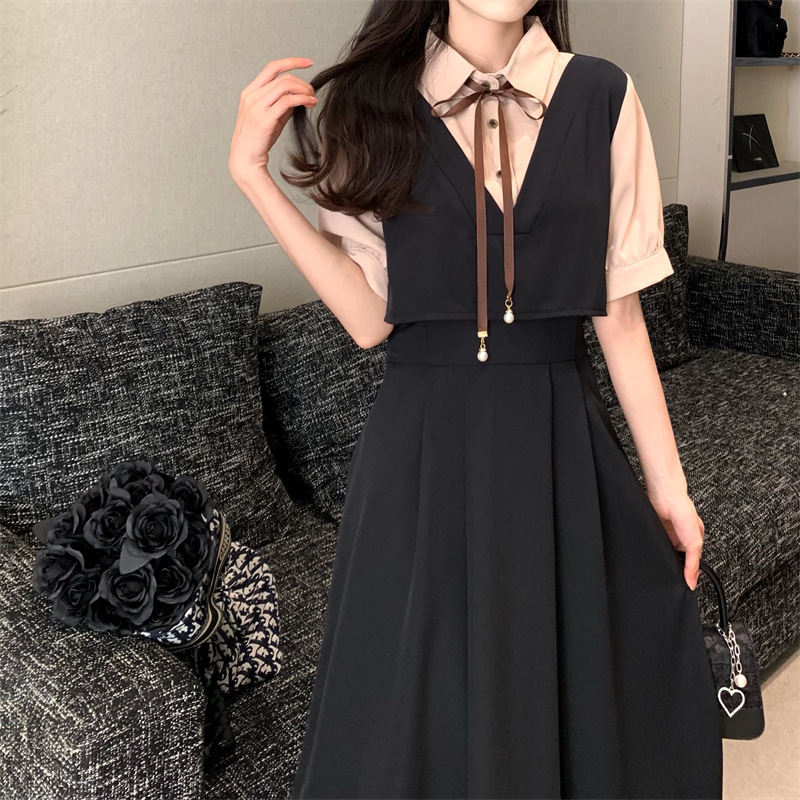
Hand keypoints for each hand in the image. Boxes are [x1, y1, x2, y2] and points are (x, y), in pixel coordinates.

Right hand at [229, 56, 317, 186]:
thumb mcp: (270, 116)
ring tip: (312, 100)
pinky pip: (287, 101)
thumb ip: (282, 103)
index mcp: (250, 92)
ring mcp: (257, 107)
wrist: (245, 159)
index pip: (272, 67)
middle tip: (313, 93)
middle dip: (302, 83)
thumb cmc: (258, 139)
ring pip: (285, 86)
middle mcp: (251, 96)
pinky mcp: (264, 119)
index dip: (291, 61)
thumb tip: (300, 95)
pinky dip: (302, 99)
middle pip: (283, 78)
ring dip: (304, 90)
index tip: (308, 62)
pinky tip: (309, 104)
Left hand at [648, 491, 704, 589]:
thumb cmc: (684, 512)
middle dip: (674, 566)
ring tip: (661, 568)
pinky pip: (655, 545)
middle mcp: (680, 539)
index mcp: (693, 541)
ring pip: (665, 553)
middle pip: (677, 558)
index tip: (684, 585)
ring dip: (663, 558)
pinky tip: (653, 555)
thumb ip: (693, 562)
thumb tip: (692, 582)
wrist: (665, 496)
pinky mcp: (656, 532)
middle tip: (670, 578)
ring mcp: (667, 535)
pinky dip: (654, 551)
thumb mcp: (694, 542)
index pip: (692, 563)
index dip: (688, 574)